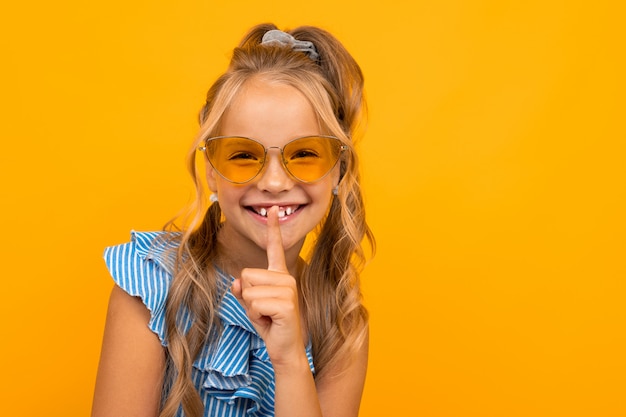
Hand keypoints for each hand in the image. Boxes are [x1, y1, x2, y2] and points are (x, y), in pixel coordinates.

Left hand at [231, 206, 304, 366]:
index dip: (273, 228)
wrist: (285, 348)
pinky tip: (271, 321)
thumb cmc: (269, 324)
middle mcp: (286, 278)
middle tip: (263, 310)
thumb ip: (243, 290)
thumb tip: (237, 282)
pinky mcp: (286, 304)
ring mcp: (288, 290)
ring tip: (267, 316)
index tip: (273, 208)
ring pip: (249, 289)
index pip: (274, 248)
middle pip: (246, 274)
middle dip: (247, 295)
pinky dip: (256, 316)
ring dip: (251, 307)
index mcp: (279, 275)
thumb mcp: (251, 304)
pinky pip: (254, 303)